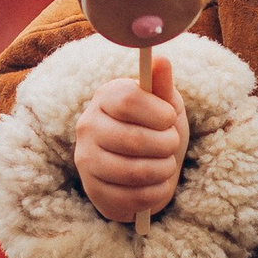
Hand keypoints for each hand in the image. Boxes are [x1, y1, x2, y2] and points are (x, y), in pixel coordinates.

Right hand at [76, 65, 188, 220]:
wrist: (147, 169)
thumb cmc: (157, 130)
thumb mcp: (165, 105)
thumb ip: (162, 85)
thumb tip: (160, 59)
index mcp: (105, 98)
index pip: (127, 100)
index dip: (158, 112)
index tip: (169, 118)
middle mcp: (88, 127)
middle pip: (133, 139)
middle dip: (165, 144)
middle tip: (171, 144)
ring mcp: (87, 161)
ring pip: (134, 171)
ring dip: (163, 170)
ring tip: (166, 164)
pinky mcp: (95, 192)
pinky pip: (133, 198)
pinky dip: (156, 193)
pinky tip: (157, 184)